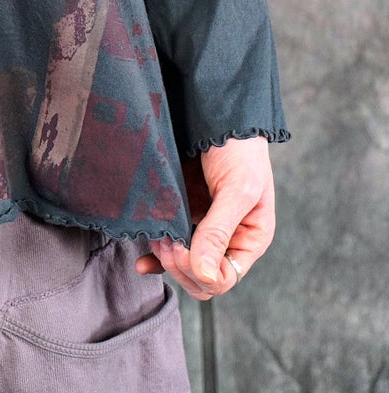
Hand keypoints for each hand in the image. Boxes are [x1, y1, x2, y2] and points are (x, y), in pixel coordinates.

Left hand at [135, 134, 275, 299]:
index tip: (183, 248)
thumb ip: (218, 231)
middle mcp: (227, 239)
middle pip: (202, 278)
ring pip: (183, 265)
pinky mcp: (183, 214)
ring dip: (166, 259)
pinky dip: (157, 256)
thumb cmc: (238, 149)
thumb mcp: (236, 190)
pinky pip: (170, 247)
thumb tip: (204, 275)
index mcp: (250, 238)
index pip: (224, 278)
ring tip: (156, 238)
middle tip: (166, 242)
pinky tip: (143, 260)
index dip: (200, 271)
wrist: (215, 114)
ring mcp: (203, 227)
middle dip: (181, 266)